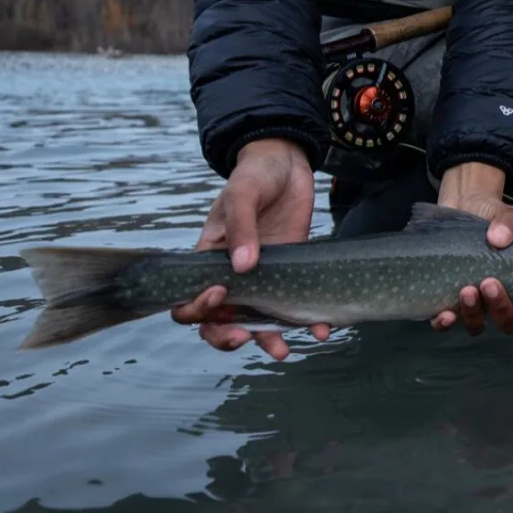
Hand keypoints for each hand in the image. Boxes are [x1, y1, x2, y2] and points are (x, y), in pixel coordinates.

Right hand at [171, 138, 327, 358]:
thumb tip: (242, 266)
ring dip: (268, 338)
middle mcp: (233, 275)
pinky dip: (307, 321)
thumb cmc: (255, 175)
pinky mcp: (293, 274)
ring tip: (284, 350)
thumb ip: (241, 228)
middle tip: (248, 338)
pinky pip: (294, 305)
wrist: (288, 162)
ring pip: (259, 321)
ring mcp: (264, 277)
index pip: (189, 298)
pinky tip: (322, 328)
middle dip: (229, 336)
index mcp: (208, 259)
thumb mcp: (242, 195)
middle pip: (220, 321)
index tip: (219, 296)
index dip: (198, 308)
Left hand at [431, 163, 512, 335]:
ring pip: (478, 325)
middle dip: (502, 308)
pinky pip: (446, 324)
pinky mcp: (446, 301)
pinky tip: (445, 314)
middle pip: (507, 322)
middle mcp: (500, 301)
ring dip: (474, 314)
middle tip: (491, 283)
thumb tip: (499, 238)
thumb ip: (508, 222)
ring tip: (467, 289)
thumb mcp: (504, 214)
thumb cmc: (488, 216)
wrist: (457, 207)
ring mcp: (473, 304)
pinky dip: (446, 323)